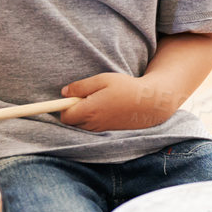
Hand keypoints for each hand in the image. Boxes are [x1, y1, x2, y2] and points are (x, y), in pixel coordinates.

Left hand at [59, 73, 184, 131]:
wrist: (148, 104)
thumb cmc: (126, 88)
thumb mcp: (103, 79)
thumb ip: (81, 86)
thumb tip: (64, 92)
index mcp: (89, 110)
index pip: (65, 116)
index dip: (63, 107)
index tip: (68, 98)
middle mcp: (93, 124)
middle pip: (71, 123)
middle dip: (73, 111)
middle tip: (85, 97)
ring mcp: (100, 130)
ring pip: (81, 126)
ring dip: (83, 115)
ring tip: (97, 101)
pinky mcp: (107, 132)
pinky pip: (92, 128)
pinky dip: (92, 120)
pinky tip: (104, 109)